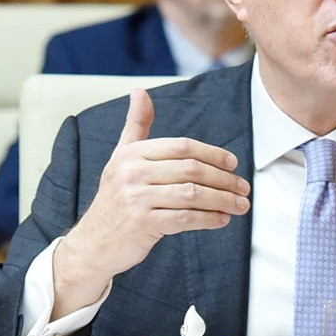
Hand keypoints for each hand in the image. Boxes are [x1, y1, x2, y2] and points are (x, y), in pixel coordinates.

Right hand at [54, 89, 249, 314]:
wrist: (93, 243)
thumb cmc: (114, 199)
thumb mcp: (120, 159)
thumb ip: (136, 126)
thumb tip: (140, 92)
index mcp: (131, 154)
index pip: (181, 147)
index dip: (212, 154)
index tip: (232, 163)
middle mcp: (132, 173)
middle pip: (191, 170)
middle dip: (223, 179)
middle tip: (243, 187)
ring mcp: (137, 199)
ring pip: (192, 194)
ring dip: (223, 200)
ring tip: (240, 205)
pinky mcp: (143, 224)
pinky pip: (185, 219)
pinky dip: (208, 219)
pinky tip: (221, 219)